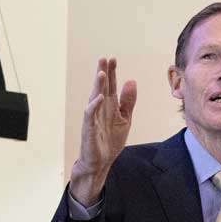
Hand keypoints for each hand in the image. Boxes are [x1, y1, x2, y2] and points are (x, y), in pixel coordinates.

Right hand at [70, 57, 136, 204]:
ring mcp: (93, 118)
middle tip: (104, 59)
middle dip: (103, 74)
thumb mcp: (124, 119)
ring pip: (94, 98)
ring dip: (98, 86)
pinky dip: (94, 106)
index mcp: (109, 107)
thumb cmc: (110, 141)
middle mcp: (100, 109)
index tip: (113, 59)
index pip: (110, 86)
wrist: (101, 162)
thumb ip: (128, 101)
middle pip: (101, 88)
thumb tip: (131, 81)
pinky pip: (90, 115)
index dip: (112, 73)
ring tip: (102, 73)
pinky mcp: (89, 129)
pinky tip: (99, 97)